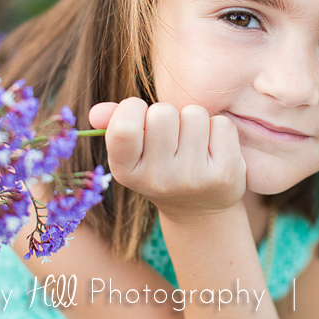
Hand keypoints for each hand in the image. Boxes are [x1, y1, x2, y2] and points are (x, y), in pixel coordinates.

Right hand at [89, 98, 246, 221]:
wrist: (200, 210)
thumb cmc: (162, 167)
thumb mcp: (134, 152)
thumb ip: (115, 125)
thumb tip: (96, 113)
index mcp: (126, 171)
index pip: (124, 126)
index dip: (133, 108)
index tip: (140, 118)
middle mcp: (157, 179)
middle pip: (162, 112)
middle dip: (168, 114)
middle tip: (172, 134)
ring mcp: (191, 178)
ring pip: (194, 114)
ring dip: (195, 120)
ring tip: (193, 142)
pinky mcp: (223, 174)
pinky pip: (221, 125)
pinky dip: (218, 129)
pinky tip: (213, 149)